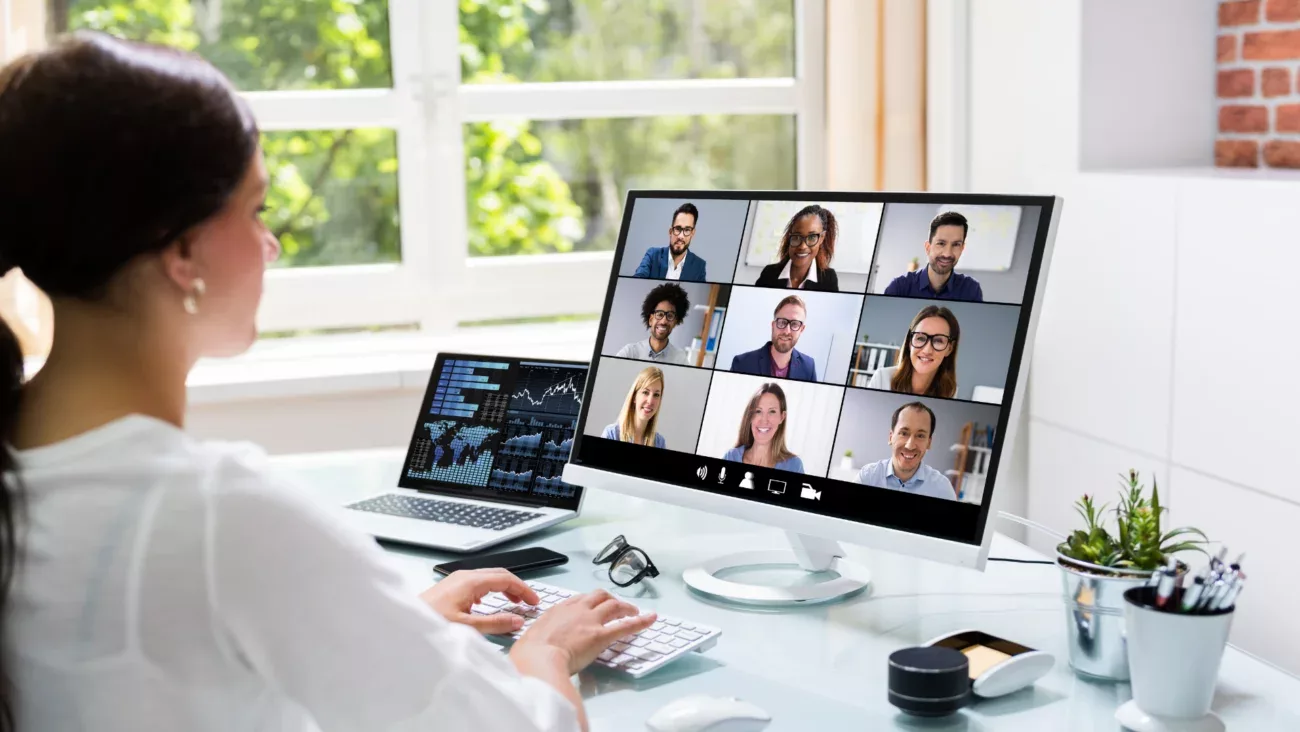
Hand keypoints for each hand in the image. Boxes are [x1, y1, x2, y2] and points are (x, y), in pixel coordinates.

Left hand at [419, 568, 539, 635]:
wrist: (405, 622)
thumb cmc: (430, 621)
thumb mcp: (467, 627)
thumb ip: (494, 624)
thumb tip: (516, 621)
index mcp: (470, 581)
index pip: (506, 578)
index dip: (523, 589)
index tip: (533, 602)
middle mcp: (464, 576)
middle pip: (498, 575)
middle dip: (516, 587)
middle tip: (528, 602)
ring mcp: (456, 580)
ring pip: (488, 578)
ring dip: (504, 588)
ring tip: (513, 603)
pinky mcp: (451, 587)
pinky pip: (477, 584)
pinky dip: (491, 591)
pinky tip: (489, 603)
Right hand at [511, 589, 656, 674]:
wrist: (537, 659)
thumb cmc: (529, 654)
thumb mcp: (530, 640)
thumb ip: (538, 639)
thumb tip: (534, 648)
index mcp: (558, 610)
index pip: (578, 599)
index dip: (589, 601)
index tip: (593, 604)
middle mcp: (576, 610)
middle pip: (599, 596)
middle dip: (610, 599)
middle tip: (617, 605)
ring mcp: (590, 621)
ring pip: (614, 605)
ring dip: (626, 607)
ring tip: (635, 611)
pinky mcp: (601, 635)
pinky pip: (625, 626)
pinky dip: (641, 621)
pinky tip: (651, 619)